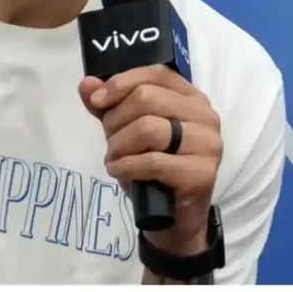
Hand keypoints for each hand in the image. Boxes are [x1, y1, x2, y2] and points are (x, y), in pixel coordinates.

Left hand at [79, 64, 221, 256]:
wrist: (173, 218)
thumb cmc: (153, 167)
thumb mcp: (127, 131)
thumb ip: (109, 106)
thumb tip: (86, 84)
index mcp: (191, 97)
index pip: (156, 73)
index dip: (122, 83)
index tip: (97, 100)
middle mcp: (205, 115)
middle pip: (148, 98)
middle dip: (116, 119)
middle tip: (109, 140)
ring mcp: (207, 143)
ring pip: (149, 128)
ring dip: (119, 145)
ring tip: (113, 158)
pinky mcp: (201, 172)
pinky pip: (153, 161)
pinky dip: (126, 166)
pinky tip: (118, 171)